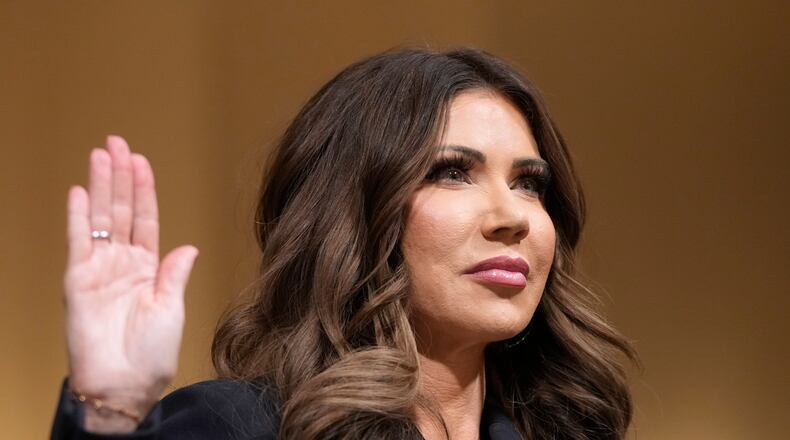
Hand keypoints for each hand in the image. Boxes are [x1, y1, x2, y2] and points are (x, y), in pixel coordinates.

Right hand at [63, 135, 198, 431]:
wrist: (125, 384)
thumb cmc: (151, 354)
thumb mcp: (172, 308)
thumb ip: (175, 273)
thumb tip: (189, 246)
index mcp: (148, 268)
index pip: (145, 219)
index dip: (143, 189)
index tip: (141, 161)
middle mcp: (122, 264)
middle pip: (120, 210)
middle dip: (119, 176)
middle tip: (117, 142)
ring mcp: (98, 270)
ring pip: (99, 218)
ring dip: (99, 185)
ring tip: (100, 154)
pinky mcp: (78, 281)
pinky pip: (78, 242)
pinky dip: (77, 216)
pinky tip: (78, 191)